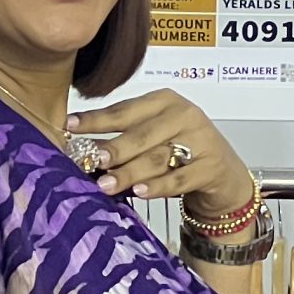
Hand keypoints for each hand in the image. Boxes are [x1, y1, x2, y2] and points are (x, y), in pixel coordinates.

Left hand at [65, 90, 252, 222]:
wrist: (224, 175)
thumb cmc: (181, 152)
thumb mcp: (154, 137)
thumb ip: (125, 138)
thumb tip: (82, 149)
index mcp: (165, 101)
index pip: (125, 110)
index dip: (97, 119)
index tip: (70, 126)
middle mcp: (184, 115)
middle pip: (141, 134)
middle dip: (113, 148)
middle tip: (89, 159)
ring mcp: (201, 141)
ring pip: (158, 157)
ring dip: (129, 172)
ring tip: (106, 184)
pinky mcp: (210, 167)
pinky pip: (178, 179)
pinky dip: (157, 187)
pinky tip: (139, 192)